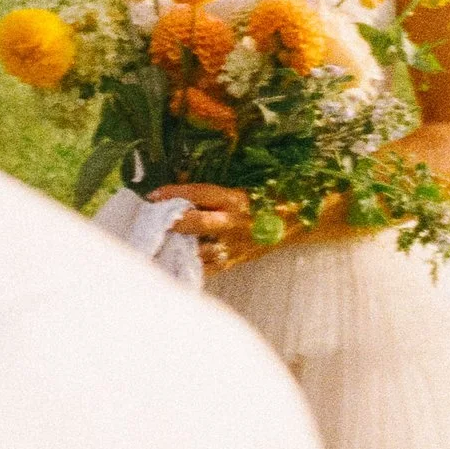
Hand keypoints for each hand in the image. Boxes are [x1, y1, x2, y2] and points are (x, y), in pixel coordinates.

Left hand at [151, 181, 265, 273]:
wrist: (297, 223)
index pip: (201, 194)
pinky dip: (188, 265)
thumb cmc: (268, 199)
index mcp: (237, 200)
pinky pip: (207, 267)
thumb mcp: (244, 188)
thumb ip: (214, 190)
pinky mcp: (235, 261)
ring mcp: (234, 245)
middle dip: (173, 221)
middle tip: (151, 220)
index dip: (175, 192)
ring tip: (155, 242)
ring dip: (176, 246)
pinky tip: (170, 262)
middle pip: (198, 223)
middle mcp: (235, 223)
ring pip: (199, 250)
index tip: (153, 194)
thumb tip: (180, 181)